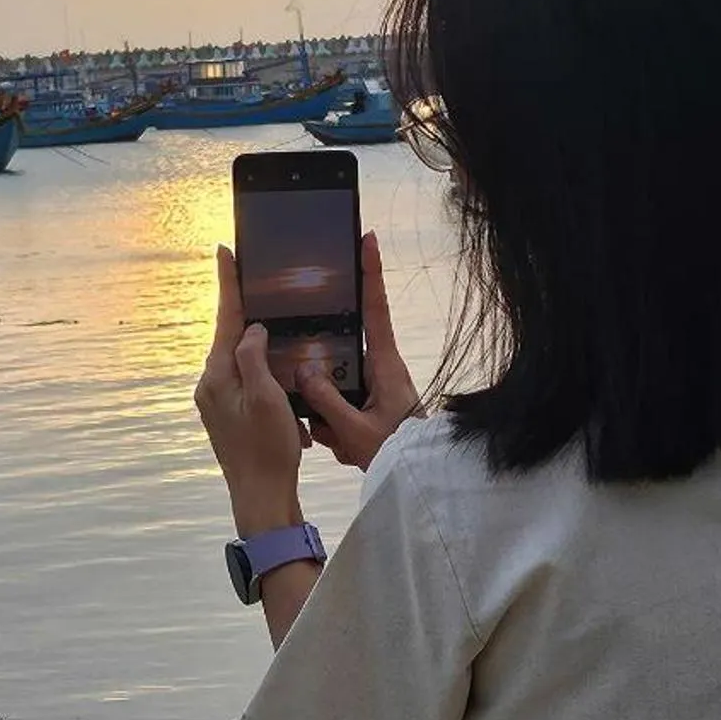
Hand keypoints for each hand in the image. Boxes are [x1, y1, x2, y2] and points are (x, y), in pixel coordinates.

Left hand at [194, 246, 306, 533]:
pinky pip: (247, 383)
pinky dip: (265, 376)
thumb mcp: (266, 397)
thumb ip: (254, 356)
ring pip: (241, 361)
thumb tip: (251, 329)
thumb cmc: (267, 450)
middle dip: (247, 313)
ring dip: (261, 350)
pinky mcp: (228, 416)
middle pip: (231, 338)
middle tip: (257, 280)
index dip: (228, 283)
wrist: (261, 497)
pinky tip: (284, 382)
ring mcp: (217, 402)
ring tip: (279, 332)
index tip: (224, 250)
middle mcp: (210, 385)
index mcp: (217, 376)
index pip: (225, 319)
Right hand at [297, 231, 420, 470]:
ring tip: (342, 441)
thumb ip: (326, 399)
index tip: (367, 239)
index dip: (371, 273)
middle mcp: (381, 369)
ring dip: (332, 416)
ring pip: (336, 385)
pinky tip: (344, 451)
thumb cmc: (396, 453)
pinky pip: (340, 409)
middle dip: (329, 371)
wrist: (417, 481)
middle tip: (319, 376)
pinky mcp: (368, 407)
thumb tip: (303, 370)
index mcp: (386, 364)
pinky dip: (337, 431)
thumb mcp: (356, 430)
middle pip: (345, 348)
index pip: (376, 308)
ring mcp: (375, 388)